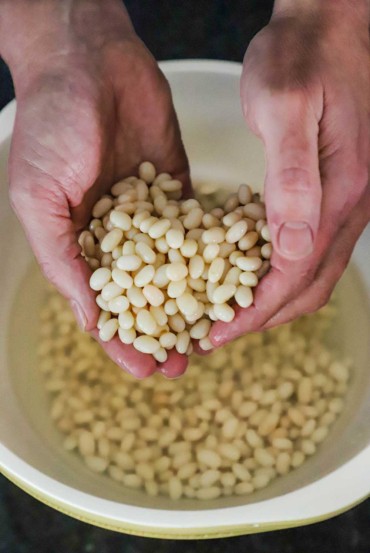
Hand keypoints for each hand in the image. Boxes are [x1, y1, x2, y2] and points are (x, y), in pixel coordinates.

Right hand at [2, 0, 189, 377]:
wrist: (89, 62)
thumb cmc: (51, 126)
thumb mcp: (39, 198)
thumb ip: (61, 259)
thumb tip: (89, 319)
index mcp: (79, 244)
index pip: (104, 306)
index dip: (123, 341)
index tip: (146, 370)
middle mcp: (117, 236)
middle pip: (145, 296)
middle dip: (163, 331)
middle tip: (185, 364)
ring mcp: (149, 215)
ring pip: (176, 270)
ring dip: (192, 303)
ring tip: (213, 333)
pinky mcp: (176, 190)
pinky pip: (198, 229)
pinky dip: (213, 254)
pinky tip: (233, 280)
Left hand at [211, 0, 369, 345]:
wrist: (330, 26)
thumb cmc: (302, 57)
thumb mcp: (286, 108)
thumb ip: (293, 178)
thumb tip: (292, 246)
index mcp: (338, 193)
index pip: (295, 273)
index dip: (254, 310)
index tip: (216, 332)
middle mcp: (349, 207)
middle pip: (308, 287)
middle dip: (261, 318)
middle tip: (216, 334)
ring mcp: (346, 203)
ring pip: (313, 274)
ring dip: (272, 302)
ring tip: (228, 314)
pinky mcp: (334, 194)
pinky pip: (309, 249)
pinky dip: (279, 274)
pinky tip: (247, 272)